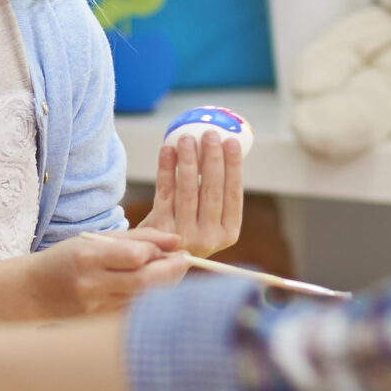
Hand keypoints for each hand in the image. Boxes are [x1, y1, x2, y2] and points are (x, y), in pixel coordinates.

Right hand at [28, 227, 188, 315]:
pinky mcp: (99, 322)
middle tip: (185, 261)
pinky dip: (150, 300)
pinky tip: (153, 289)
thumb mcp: (96, 239)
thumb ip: (138, 238)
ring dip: (164, 285)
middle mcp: (91, 285)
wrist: (33, 292)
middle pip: (144, 282)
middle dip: (172, 271)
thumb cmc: (68, 259)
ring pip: (143, 299)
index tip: (175, 248)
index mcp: (88, 258)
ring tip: (171, 272)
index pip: (134, 256)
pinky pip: (134, 311)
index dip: (158, 252)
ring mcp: (95, 308)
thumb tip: (176, 240)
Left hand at [137, 129, 242, 256]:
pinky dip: (166, 169)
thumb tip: (221, 147)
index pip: (234, 195)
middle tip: (209, 133)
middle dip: (212, 159)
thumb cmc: (187, 227)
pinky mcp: (160, 230)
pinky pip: (165, 193)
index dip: (234, 167)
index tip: (232, 142)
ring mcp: (184, 235)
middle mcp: (209, 238)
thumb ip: (216, 194)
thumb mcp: (208, 221)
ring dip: (188, 161)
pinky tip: (167, 151)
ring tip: (186, 138)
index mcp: (229, 233)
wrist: (155, 256)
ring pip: (188, 191)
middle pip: (212, 191)